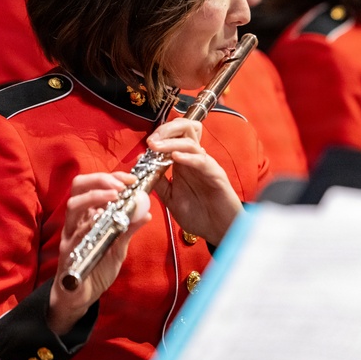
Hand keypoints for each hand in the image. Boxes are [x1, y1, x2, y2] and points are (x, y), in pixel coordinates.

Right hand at [48, 172, 150, 334]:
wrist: (81, 294)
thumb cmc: (98, 266)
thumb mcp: (119, 245)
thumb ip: (130, 228)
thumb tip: (147, 212)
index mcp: (89, 214)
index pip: (95, 184)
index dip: (112, 177)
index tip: (131, 179)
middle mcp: (77, 220)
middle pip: (78, 187)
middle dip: (100, 180)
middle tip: (121, 186)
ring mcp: (71, 234)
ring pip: (73, 206)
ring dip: (94, 197)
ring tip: (114, 196)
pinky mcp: (68, 252)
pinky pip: (76, 234)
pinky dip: (89, 224)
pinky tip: (101, 220)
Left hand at [147, 119, 242, 246]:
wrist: (219, 230)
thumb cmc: (199, 215)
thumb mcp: (170, 198)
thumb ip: (158, 181)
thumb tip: (142, 162)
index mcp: (183, 162)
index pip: (173, 136)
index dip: (159, 135)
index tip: (146, 144)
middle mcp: (194, 159)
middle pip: (184, 129)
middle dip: (165, 130)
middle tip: (151, 140)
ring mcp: (205, 165)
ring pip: (190, 142)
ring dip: (171, 142)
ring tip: (156, 147)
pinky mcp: (216, 174)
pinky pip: (201, 160)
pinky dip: (188, 156)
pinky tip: (175, 157)